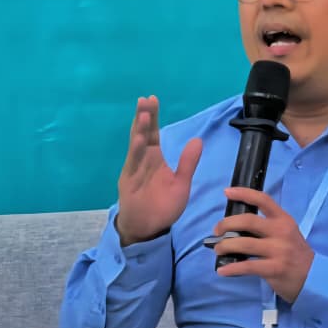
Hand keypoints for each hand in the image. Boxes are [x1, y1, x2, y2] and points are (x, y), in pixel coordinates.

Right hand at [116, 96, 202, 245]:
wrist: (148, 228)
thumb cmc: (164, 206)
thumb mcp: (181, 184)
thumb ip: (188, 163)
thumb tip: (198, 140)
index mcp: (154, 158)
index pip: (153, 133)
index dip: (153, 117)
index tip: (152, 99)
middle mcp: (143, 160)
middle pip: (143, 134)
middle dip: (144, 117)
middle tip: (145, 99)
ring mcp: (134, 169)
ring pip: (136, 145)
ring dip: (140, 130)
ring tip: (144, 114)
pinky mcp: (129, 180)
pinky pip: (133, 163)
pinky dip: (136, 151)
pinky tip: (140, 139)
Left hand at [212, 187, 313, 302]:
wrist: (314, 276)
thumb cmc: (295, 253)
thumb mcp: (286, 233)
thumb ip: (267, 226)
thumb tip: (236, 225)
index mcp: (283, 220)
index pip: (263, 200)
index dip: (244, 193)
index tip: (227, 192)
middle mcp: (281, 232)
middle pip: (248, 221)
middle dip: (226, 224)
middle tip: (217, 231)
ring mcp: (278, 250)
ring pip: (244, 243)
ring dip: (225, 246)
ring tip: (218, 249)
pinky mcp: (274, 268)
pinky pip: (247, 266)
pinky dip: (231, 268)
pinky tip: (222, 270)